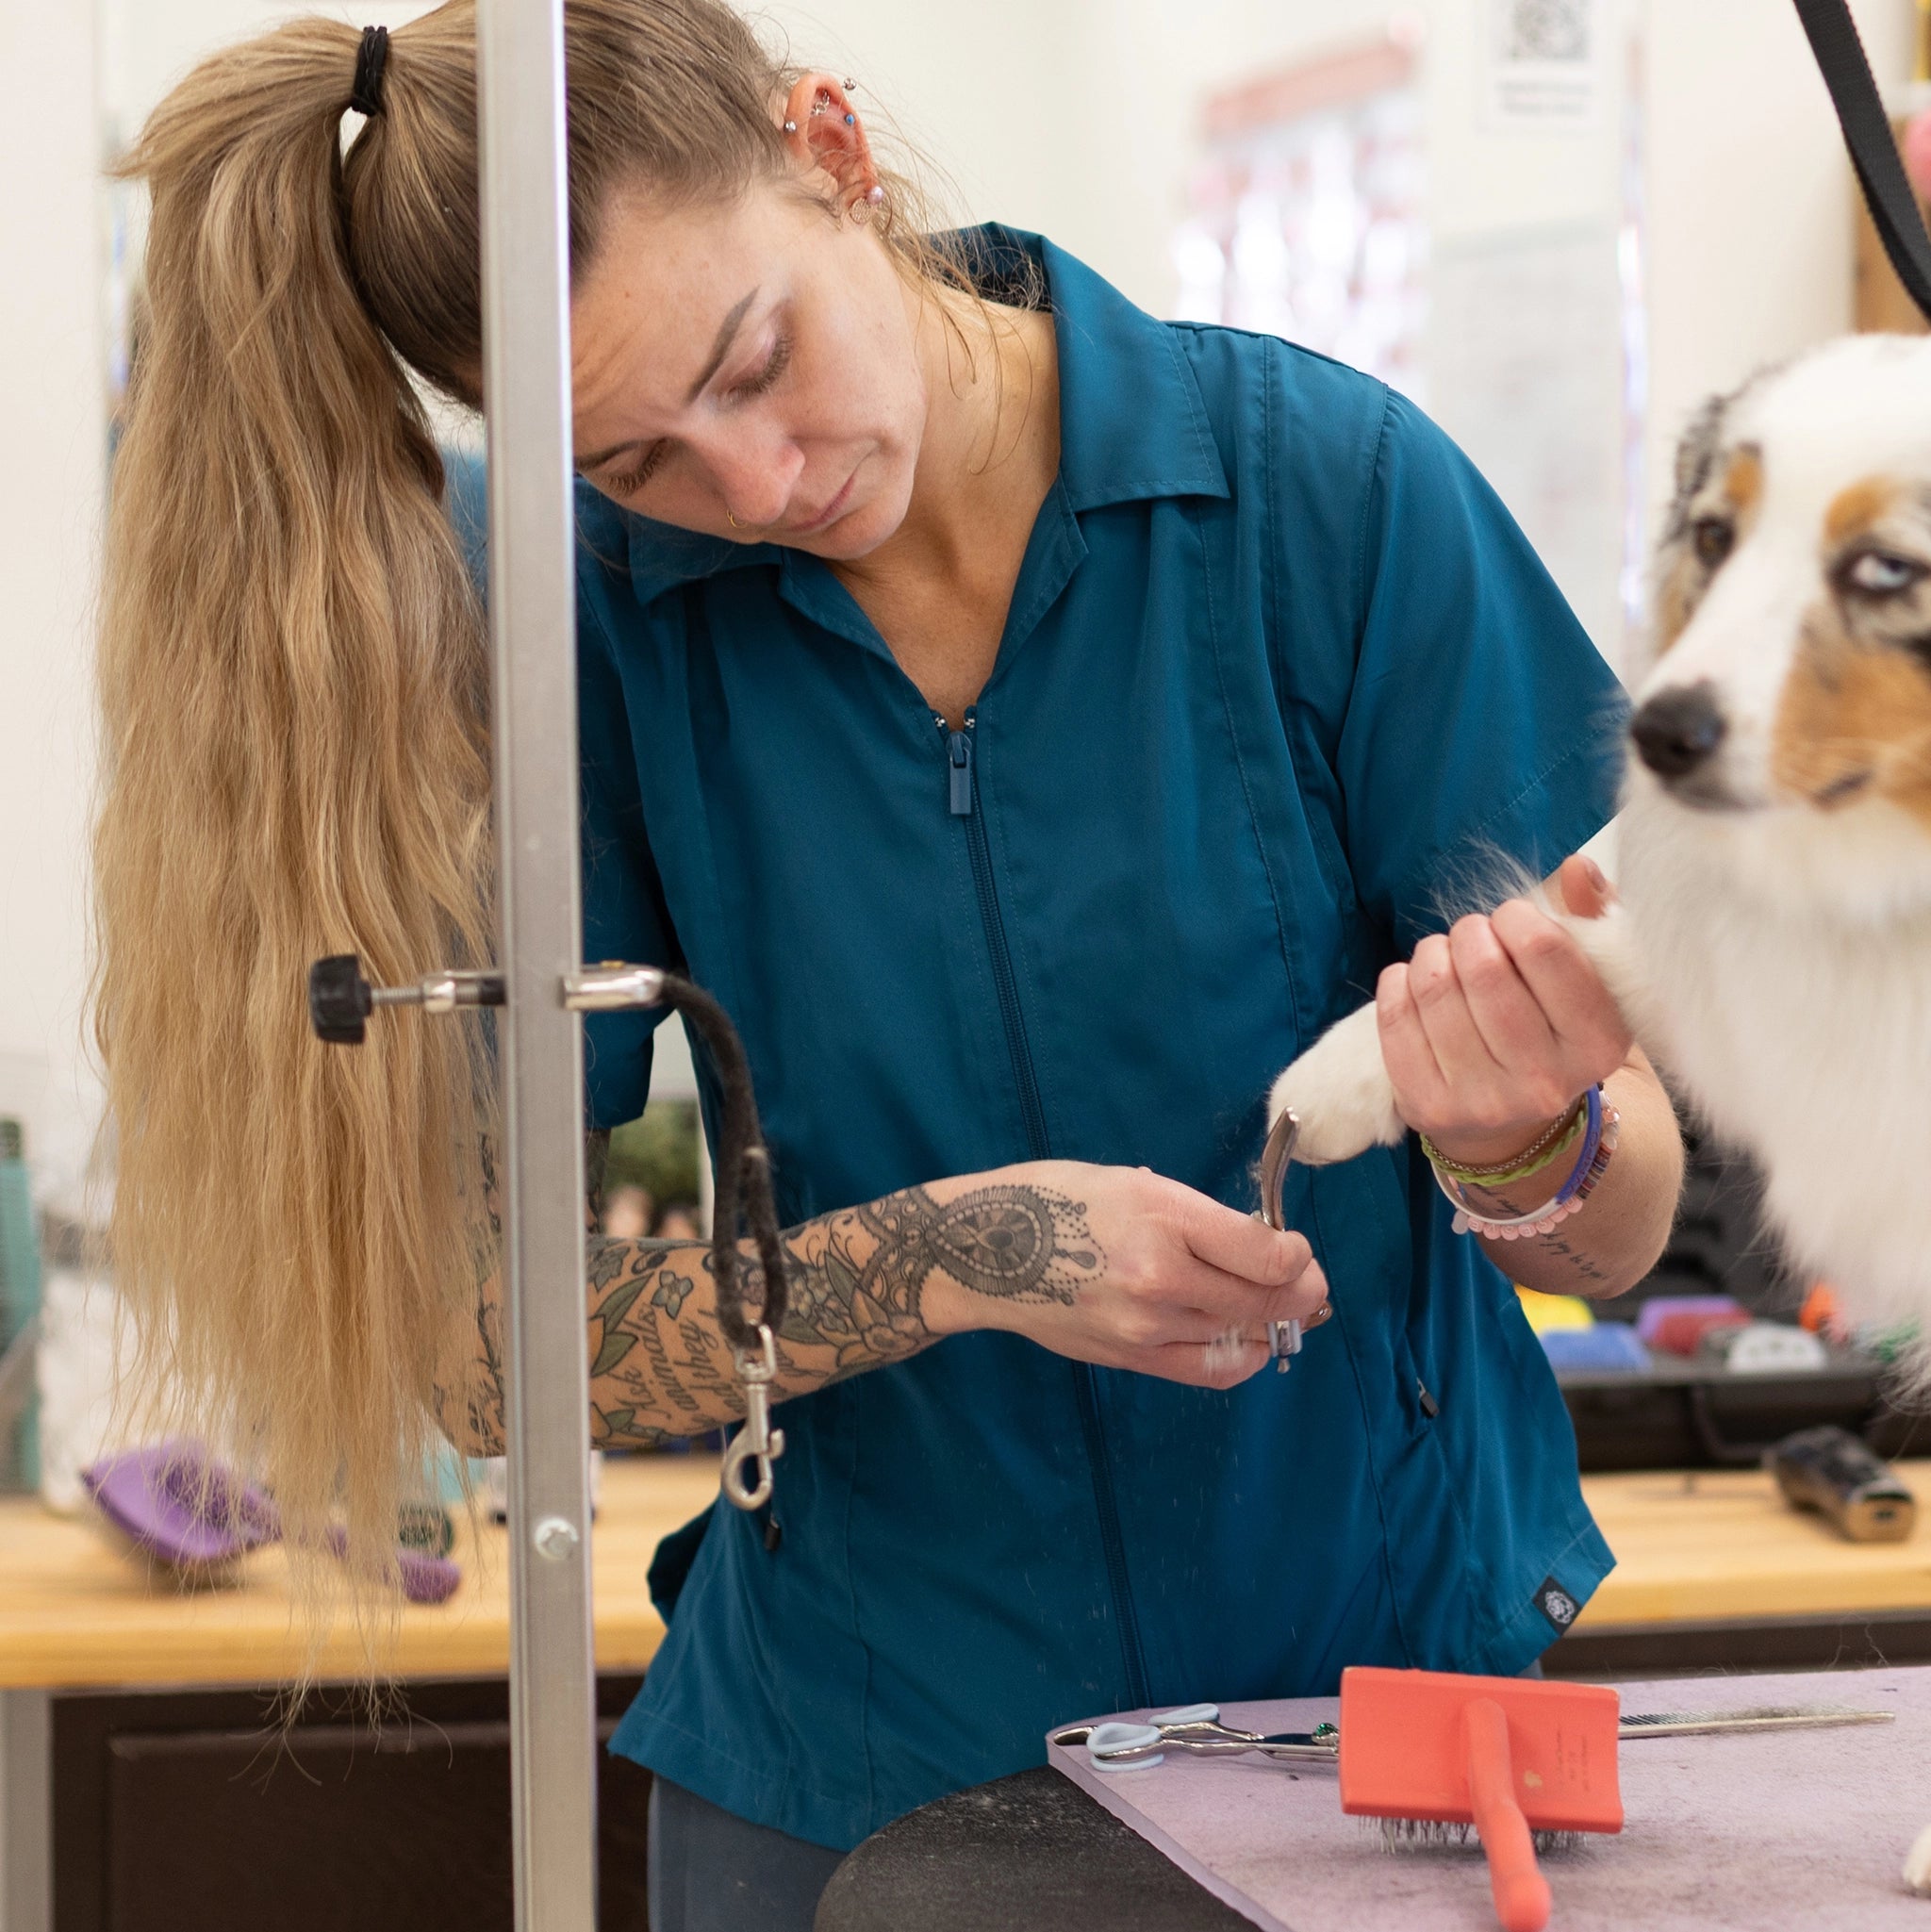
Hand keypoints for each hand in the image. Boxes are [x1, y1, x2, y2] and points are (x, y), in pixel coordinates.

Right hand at [920, 1160, 1328, 1389]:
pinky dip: (1239, 1356)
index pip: (1265, 1254)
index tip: (1295, 1249)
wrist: (986, 1253)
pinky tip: (1246, 1340)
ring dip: (1270, 1322)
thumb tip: (1257, 1244)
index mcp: (1163, 1217)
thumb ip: (1197, 1216)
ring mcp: (1146, 1326)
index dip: (1296, 1255)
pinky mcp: (1132, 1358)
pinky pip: (1208, 1370)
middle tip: (1308, 1283)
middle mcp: (1161, 1277)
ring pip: (1241, 1335)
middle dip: (1300, 1292)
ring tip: (1276, 1306)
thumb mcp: (1134, 1184)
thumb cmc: (1057, 1197)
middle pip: (1264, 1300)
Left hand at [1376, 854, 1629, 1167]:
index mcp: (1598, 1043)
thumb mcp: (1592, 987)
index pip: (1545, 950)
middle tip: (1472, 936)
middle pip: (1483, 966)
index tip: (1511, 919)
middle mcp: (1544, 1081)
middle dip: (1469, 932)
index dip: (1516, 917)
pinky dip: (1398, 981)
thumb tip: (1577, 868)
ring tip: (1444, 958)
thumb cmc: (1553, 1036)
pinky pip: (1395, 1016)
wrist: (1518, 1130)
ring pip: (1434, 986)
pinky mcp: (1427, 1106)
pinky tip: (1414, 982)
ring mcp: (1482, 1100)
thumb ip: (1593, 921)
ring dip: (1432, 953)